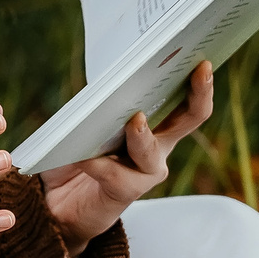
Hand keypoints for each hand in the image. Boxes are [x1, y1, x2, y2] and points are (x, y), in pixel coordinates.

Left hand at [42, 61, 214, 252]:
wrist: (55, 202)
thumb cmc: (75, 153)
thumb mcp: (87, 120)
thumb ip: (100, 102)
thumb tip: (107, 81)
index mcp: (156, 125)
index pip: (186, 99)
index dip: (198, 79)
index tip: (203, 55)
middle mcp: (158, 148)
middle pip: (190, 118)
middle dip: (198, 93)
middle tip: (199, 70)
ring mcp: (144, 172)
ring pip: (151, 150)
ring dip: (142, 134)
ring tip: (135, 119)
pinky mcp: (124, 192)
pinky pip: (115, 175)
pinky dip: (97, 163)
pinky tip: (82, 156)